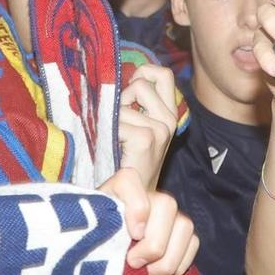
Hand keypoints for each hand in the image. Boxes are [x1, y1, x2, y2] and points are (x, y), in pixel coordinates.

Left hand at [99, 166, 199, 274]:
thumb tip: (111, 242)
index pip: (129, 180)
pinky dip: (179, 263)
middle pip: (166, 204)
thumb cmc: (99, 236)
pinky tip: (160, 271)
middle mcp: (149, 194)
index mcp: (120, 187)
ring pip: (184, 225)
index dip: (136, 208)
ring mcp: (169, 212)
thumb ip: (92, 226)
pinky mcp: (182, 231)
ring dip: (167, 258)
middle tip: (133, 263)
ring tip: (148, 272)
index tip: (132, 235)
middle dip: (153, 243)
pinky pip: (193, 242)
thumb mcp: (89, 229)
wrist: (110, 245)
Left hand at [117, 64, 180, 184]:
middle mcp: (168, 119)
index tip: (127, 94)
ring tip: (113, 143)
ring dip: (111, 120)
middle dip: (122, 97)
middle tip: (118, 124)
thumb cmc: (125, 164)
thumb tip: (112, 79)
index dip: (141, 73)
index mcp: (167, 114)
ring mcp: (160, 128)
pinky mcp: (147, 138)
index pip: (161, 74)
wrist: (131, 201)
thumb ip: (133, 105)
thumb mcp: (133, 129)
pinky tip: (112, 153)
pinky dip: (107, 134)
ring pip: (123, 103)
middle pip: (141, 82)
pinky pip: (116, 121)